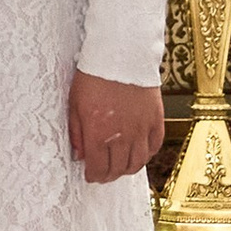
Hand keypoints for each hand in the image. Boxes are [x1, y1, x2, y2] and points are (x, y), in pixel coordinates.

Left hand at [68, 69, 165, 185]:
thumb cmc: (94, 76)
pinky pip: (154, 147)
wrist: (121, 54)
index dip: (93, 176)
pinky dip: (146, 155)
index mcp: (99, 134)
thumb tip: (80, 155)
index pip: (98, 169)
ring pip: (137, 163)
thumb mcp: (74, 104)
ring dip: (127, 169)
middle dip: (108, 175)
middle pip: (118, 169)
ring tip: (120, 166)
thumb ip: (76, 132)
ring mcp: (142, 129)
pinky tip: (138, 153)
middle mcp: (123, 136)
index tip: (90, 175)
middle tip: (103, 173)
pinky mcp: (156, 120)